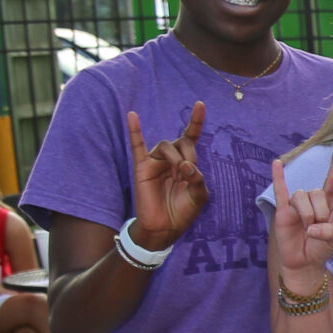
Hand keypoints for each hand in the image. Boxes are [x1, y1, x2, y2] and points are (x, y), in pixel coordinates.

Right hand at [127, 103, 210, 249]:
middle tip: (189, 171)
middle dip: (190, 153)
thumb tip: (186, 165)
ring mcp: (155, 162)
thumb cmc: (182, 211)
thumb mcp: (199, 196)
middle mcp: (171, 159)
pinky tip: (132, 115)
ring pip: (165, 145)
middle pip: (181, 141)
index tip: (200, 104)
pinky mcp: (142, 167)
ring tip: (179, 172)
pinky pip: (137, 145)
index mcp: (186, 163)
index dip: (196, 121)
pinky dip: (134, 130)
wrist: (164, 228)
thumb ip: (198, 179)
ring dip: (176, 156)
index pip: (191, 138)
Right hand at [268, 141, 332, 284]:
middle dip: (320, 213)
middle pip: (317, 193)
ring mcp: (296, 204)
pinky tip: (277, 163)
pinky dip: (278, 177)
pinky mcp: (282, 211)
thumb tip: (311, 227)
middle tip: (317, 229)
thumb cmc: (322, 248)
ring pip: (301, 197)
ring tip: (306, 229)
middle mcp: (312, 200)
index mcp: (329, 203)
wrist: (304, 262)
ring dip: (306, 214)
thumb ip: (331, 232)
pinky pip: (280, 190)